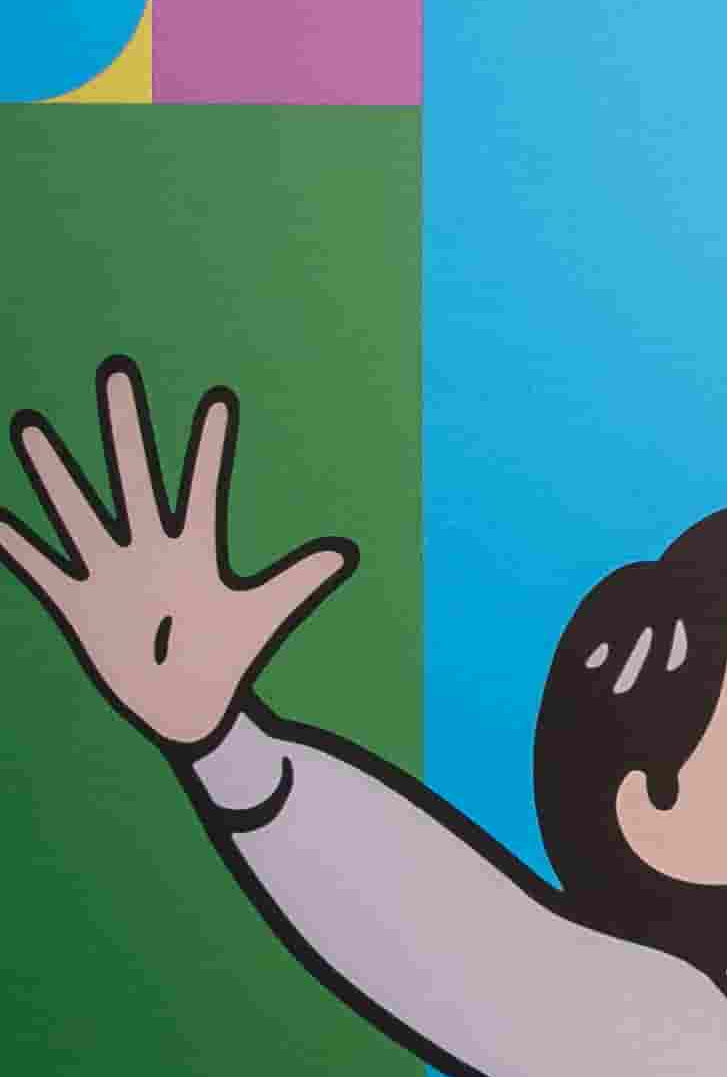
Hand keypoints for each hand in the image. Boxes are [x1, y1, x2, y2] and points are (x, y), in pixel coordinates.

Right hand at [1, 365, 355, 756]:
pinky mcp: (80, 604)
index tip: (219, 398)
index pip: (204, 486)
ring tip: (30, 426)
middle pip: (133, 477)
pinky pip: (42, 568)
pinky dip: (15, 545)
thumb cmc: (226, 656)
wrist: (190, 705)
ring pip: (77, 510)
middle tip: (117, 372)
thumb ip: (297, 581)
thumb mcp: (263, 614)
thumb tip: (343, 553)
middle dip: (125, 428)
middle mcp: (148, 550)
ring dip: (54, 472)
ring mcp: (111, 572)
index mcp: (194, 550)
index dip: (211, 447)